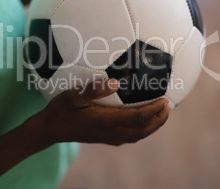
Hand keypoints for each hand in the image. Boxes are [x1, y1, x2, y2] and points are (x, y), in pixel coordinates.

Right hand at [37, 79, 170, 145]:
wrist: (50, 129)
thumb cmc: (60, 110)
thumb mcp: (72, 96)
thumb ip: (93, 89)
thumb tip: (116, 82)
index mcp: (105, 121)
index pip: (137, 118)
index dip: (154, 111)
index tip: (165, 101)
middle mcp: (110, 132)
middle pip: (142, 131)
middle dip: (158, 121)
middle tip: (169, 108)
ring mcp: (107, 137)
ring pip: (137, 136)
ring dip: (152, 126)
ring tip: (161, 115)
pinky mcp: (104, 138)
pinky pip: (129, 136)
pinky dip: (141, 129)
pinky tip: (141, 120)